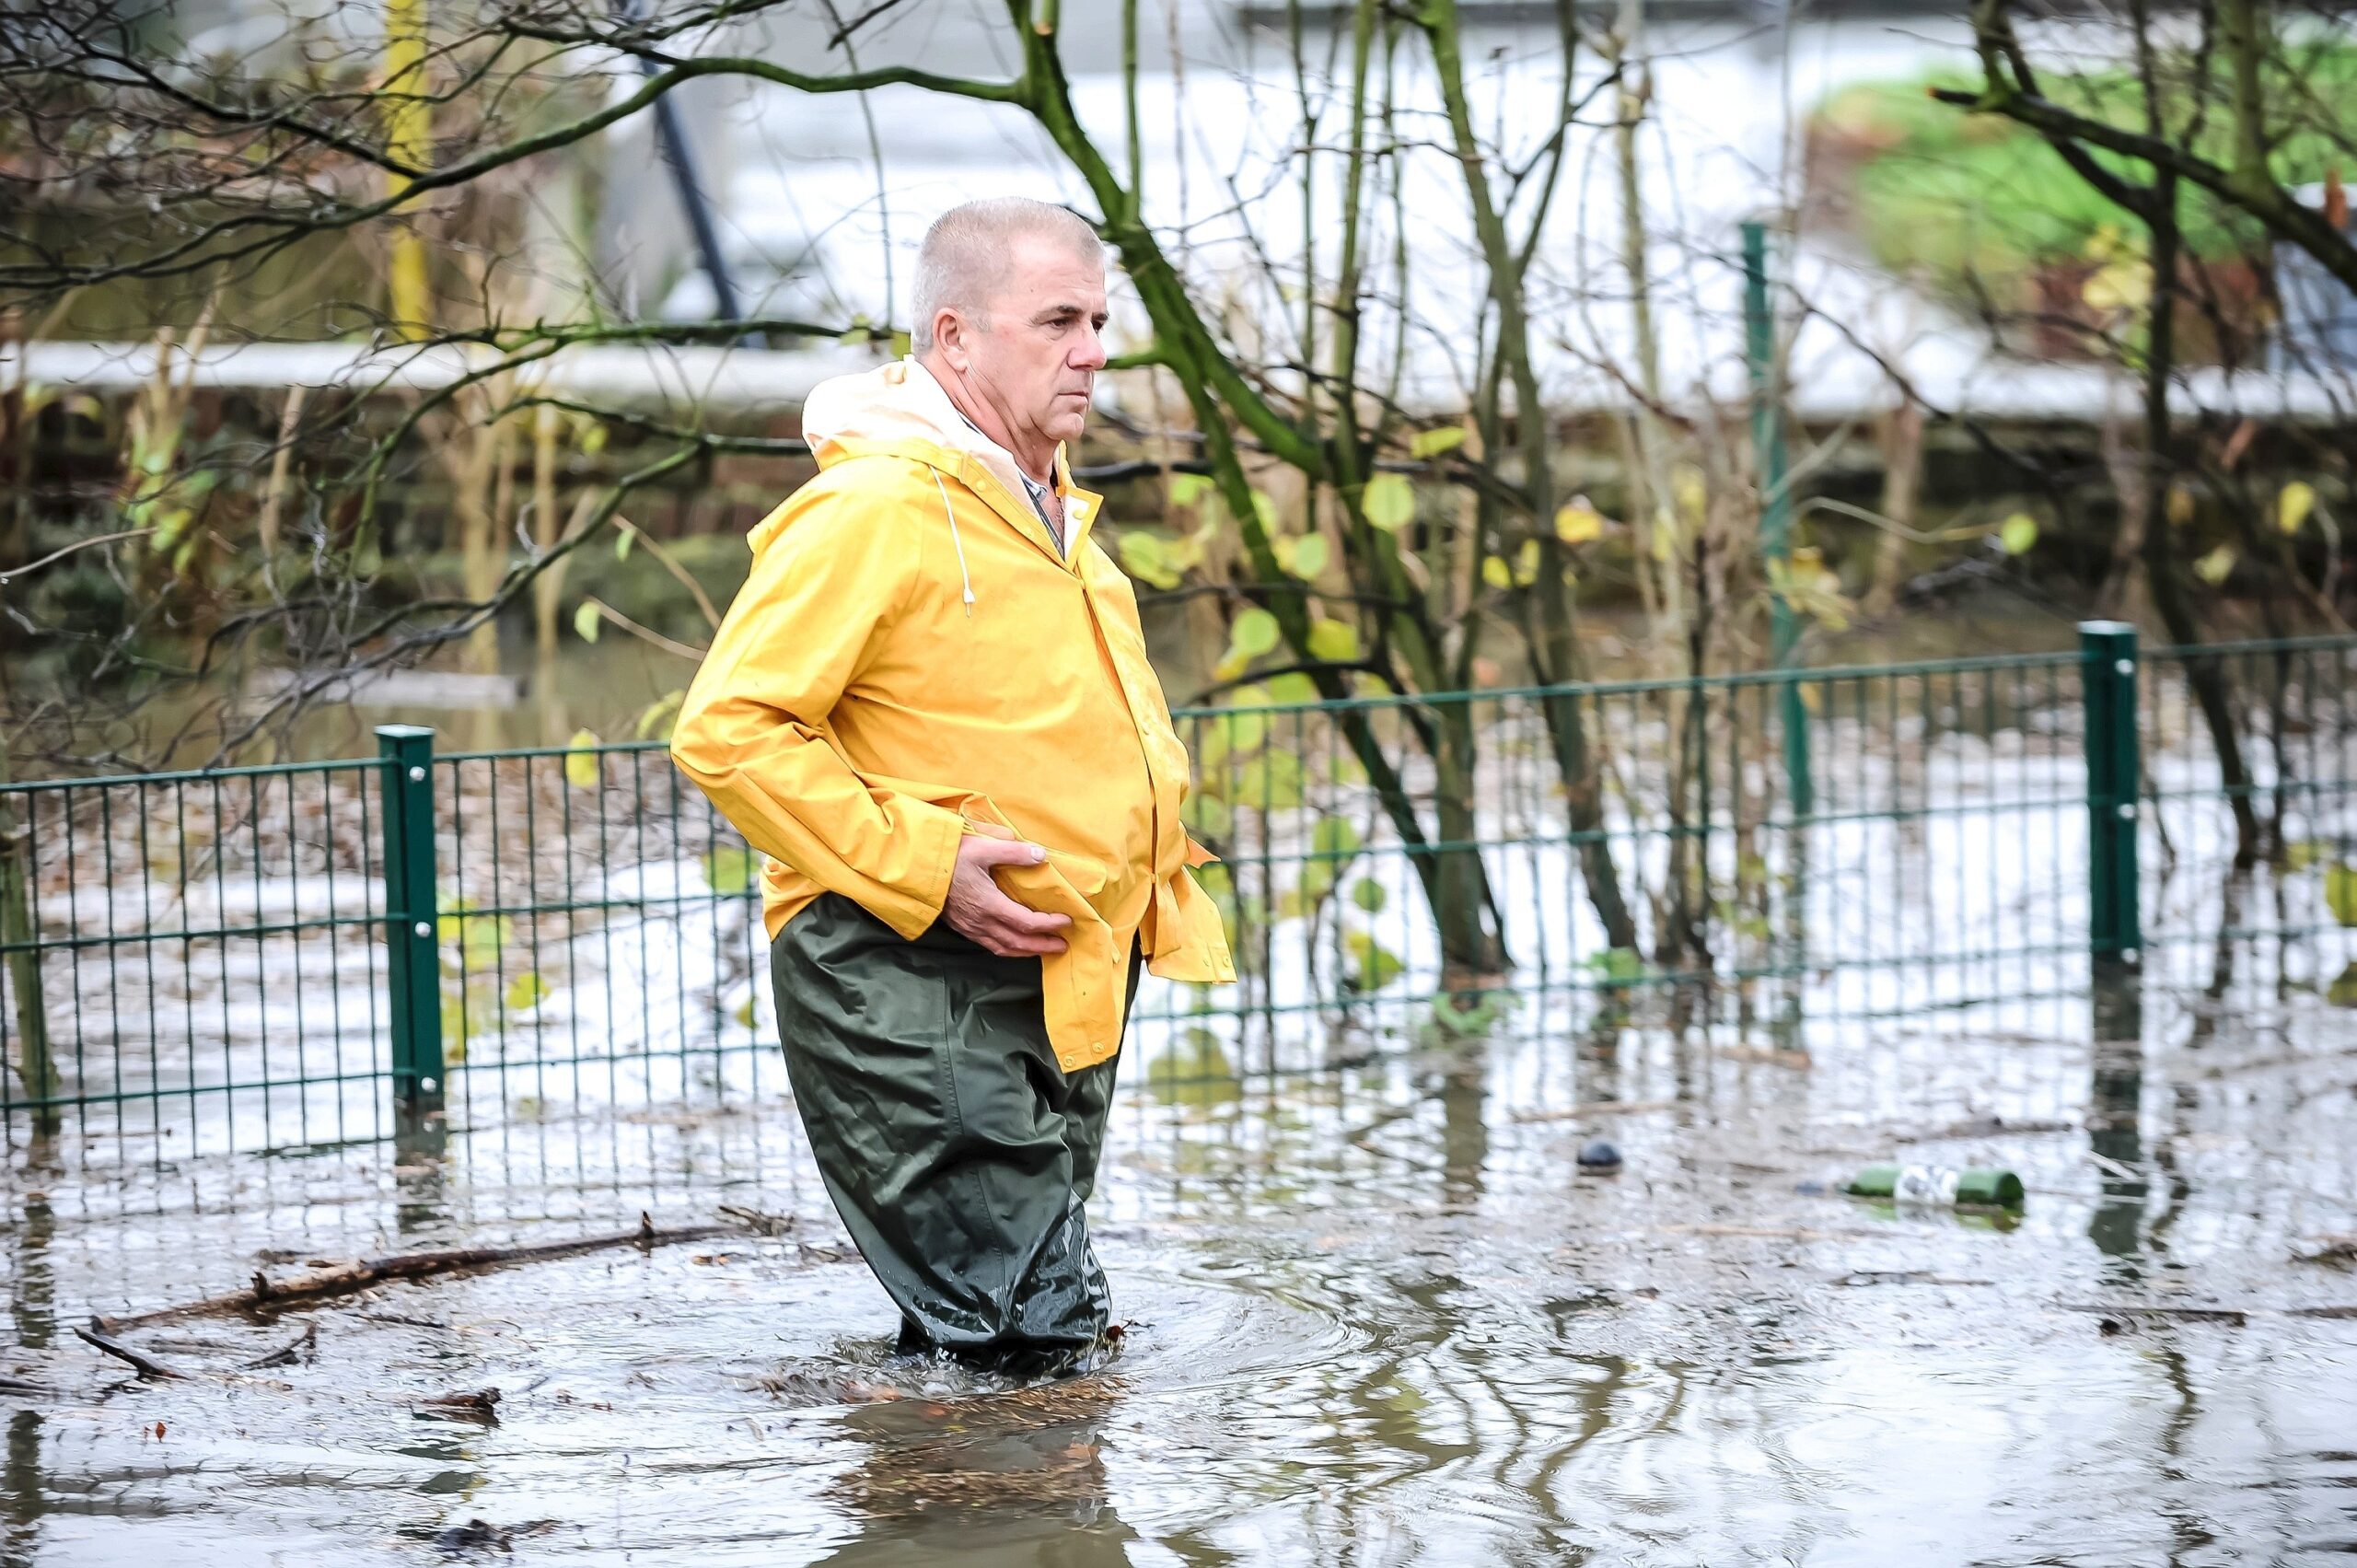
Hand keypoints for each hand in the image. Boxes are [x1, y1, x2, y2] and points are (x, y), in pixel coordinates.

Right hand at [941, 833, 1070, 956]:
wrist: (914, 869)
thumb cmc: (948, 857)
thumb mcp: (981, 847)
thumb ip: (1012, 852)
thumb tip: (1041, 855)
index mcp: (989, 903)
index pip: (1026, 922)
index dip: (1049, 924)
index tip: (1066, 921)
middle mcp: (981, 921)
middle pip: (1018, 942)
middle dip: (1043, 946)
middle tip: (1063, 946)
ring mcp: (970, 927)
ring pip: (1003, 948)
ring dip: (1026, 951)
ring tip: (1043, 950)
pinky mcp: (962, 928)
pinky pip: (990, 945)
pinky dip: (1008, 949)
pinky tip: (1014, 944)